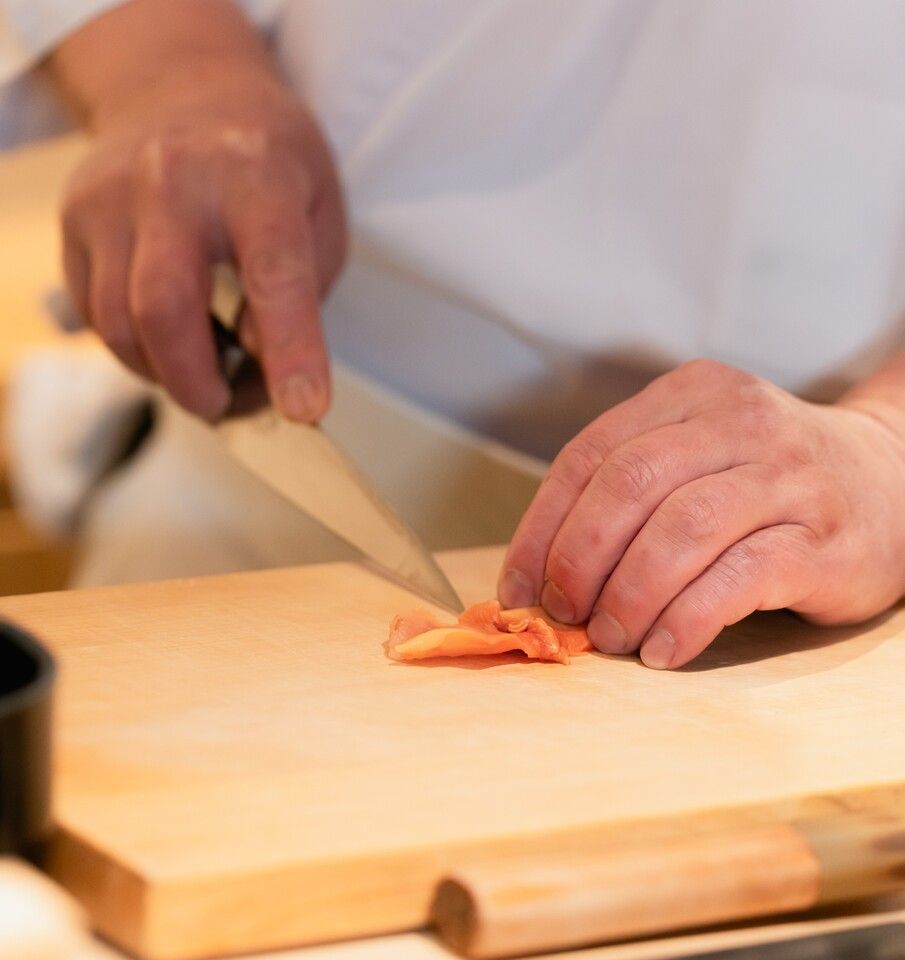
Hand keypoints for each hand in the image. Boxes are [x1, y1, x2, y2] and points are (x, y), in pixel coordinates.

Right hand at [60, 62, 345, 420]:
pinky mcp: (75, 218)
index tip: (304, 407)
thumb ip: (303, 290)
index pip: (273, 272)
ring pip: (118, 323)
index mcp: (256, 174)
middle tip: (225, 406)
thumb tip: (262, 363)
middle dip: (196, 383)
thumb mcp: (318, 212)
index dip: (291, 349)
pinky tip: (169, 338)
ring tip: (204, 373)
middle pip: (165, 308)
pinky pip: (95, 313)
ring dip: (164, 373)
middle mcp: (174, 180)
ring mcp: (112, 197)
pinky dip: (135, 347)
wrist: (183, 87)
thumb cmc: (267, 160)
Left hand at [499, 360, 904, 668]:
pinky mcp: (822, 539)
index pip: (590, 455)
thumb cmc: (767, 479)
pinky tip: (664, 650)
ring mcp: (786, 477)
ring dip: (628, 594)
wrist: (893, 481)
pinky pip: (738, 579)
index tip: (521, 584)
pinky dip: (688, 619)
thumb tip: (543, 573)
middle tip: (564, 613)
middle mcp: (738, 423)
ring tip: (610, 637)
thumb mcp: (699, 454)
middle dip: (579, 559)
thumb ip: (630, 493)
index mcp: (689, 395)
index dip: (543, 525)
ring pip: (681, 530)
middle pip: (629, 486)